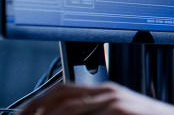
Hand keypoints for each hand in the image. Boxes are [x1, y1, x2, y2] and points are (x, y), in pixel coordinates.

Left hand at [18, 82, 173, 114]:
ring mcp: (115, 103)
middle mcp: (109, 93)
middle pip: (61, 96)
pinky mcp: (121, 113)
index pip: (62, 88)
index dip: (38, 101)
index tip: (24, 114)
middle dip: (36, 111)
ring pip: (68, 109)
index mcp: (107, 90)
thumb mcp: (122, 112)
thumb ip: (96, 112)